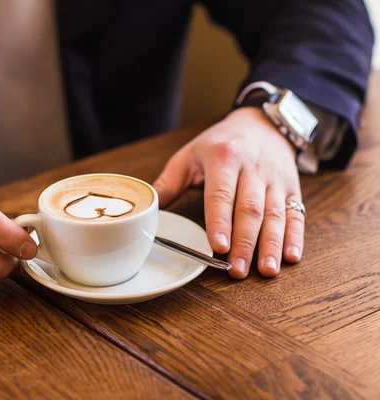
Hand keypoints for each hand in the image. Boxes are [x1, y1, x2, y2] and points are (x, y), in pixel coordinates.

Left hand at [153, 108, 303, 278]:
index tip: (219, 246)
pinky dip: (295, 237)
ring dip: (271, 245)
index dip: (220, 221)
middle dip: (245, 243)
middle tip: (237, 270)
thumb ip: (168, 183)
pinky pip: (296, 214)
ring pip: (275, 215)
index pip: (221, 194)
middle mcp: (252, 168)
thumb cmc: (220, 143)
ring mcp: (275, 179)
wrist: (261, 123)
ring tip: (266, 271)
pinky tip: (291, 257)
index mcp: (223, 157)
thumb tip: (147, 210)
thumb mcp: (190, 154)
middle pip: (250, 209)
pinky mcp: (291, 188)